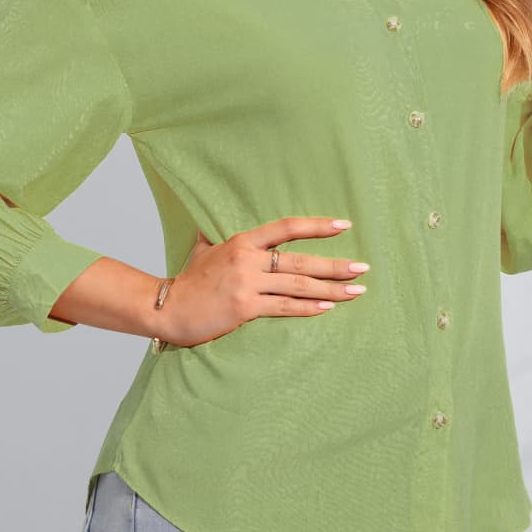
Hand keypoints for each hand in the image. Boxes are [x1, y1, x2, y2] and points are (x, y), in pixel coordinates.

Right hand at [154, 217, 370, 348]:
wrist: (167, 308)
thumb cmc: (189, 280)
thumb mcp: (204, 249)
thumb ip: (221, 238)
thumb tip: (221, 222)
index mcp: (241, 241)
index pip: (286, 227)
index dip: (317, 225)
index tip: (344, 225)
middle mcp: (247, 258)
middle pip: (300, 260)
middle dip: (335, 265)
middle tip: (363, 267)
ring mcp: (246, 283)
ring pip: (298, 285)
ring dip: (332, 288)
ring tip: (357, 291)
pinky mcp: (245, 307)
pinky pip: (285, 307)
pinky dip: (309, 308)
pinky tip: (329, 307)